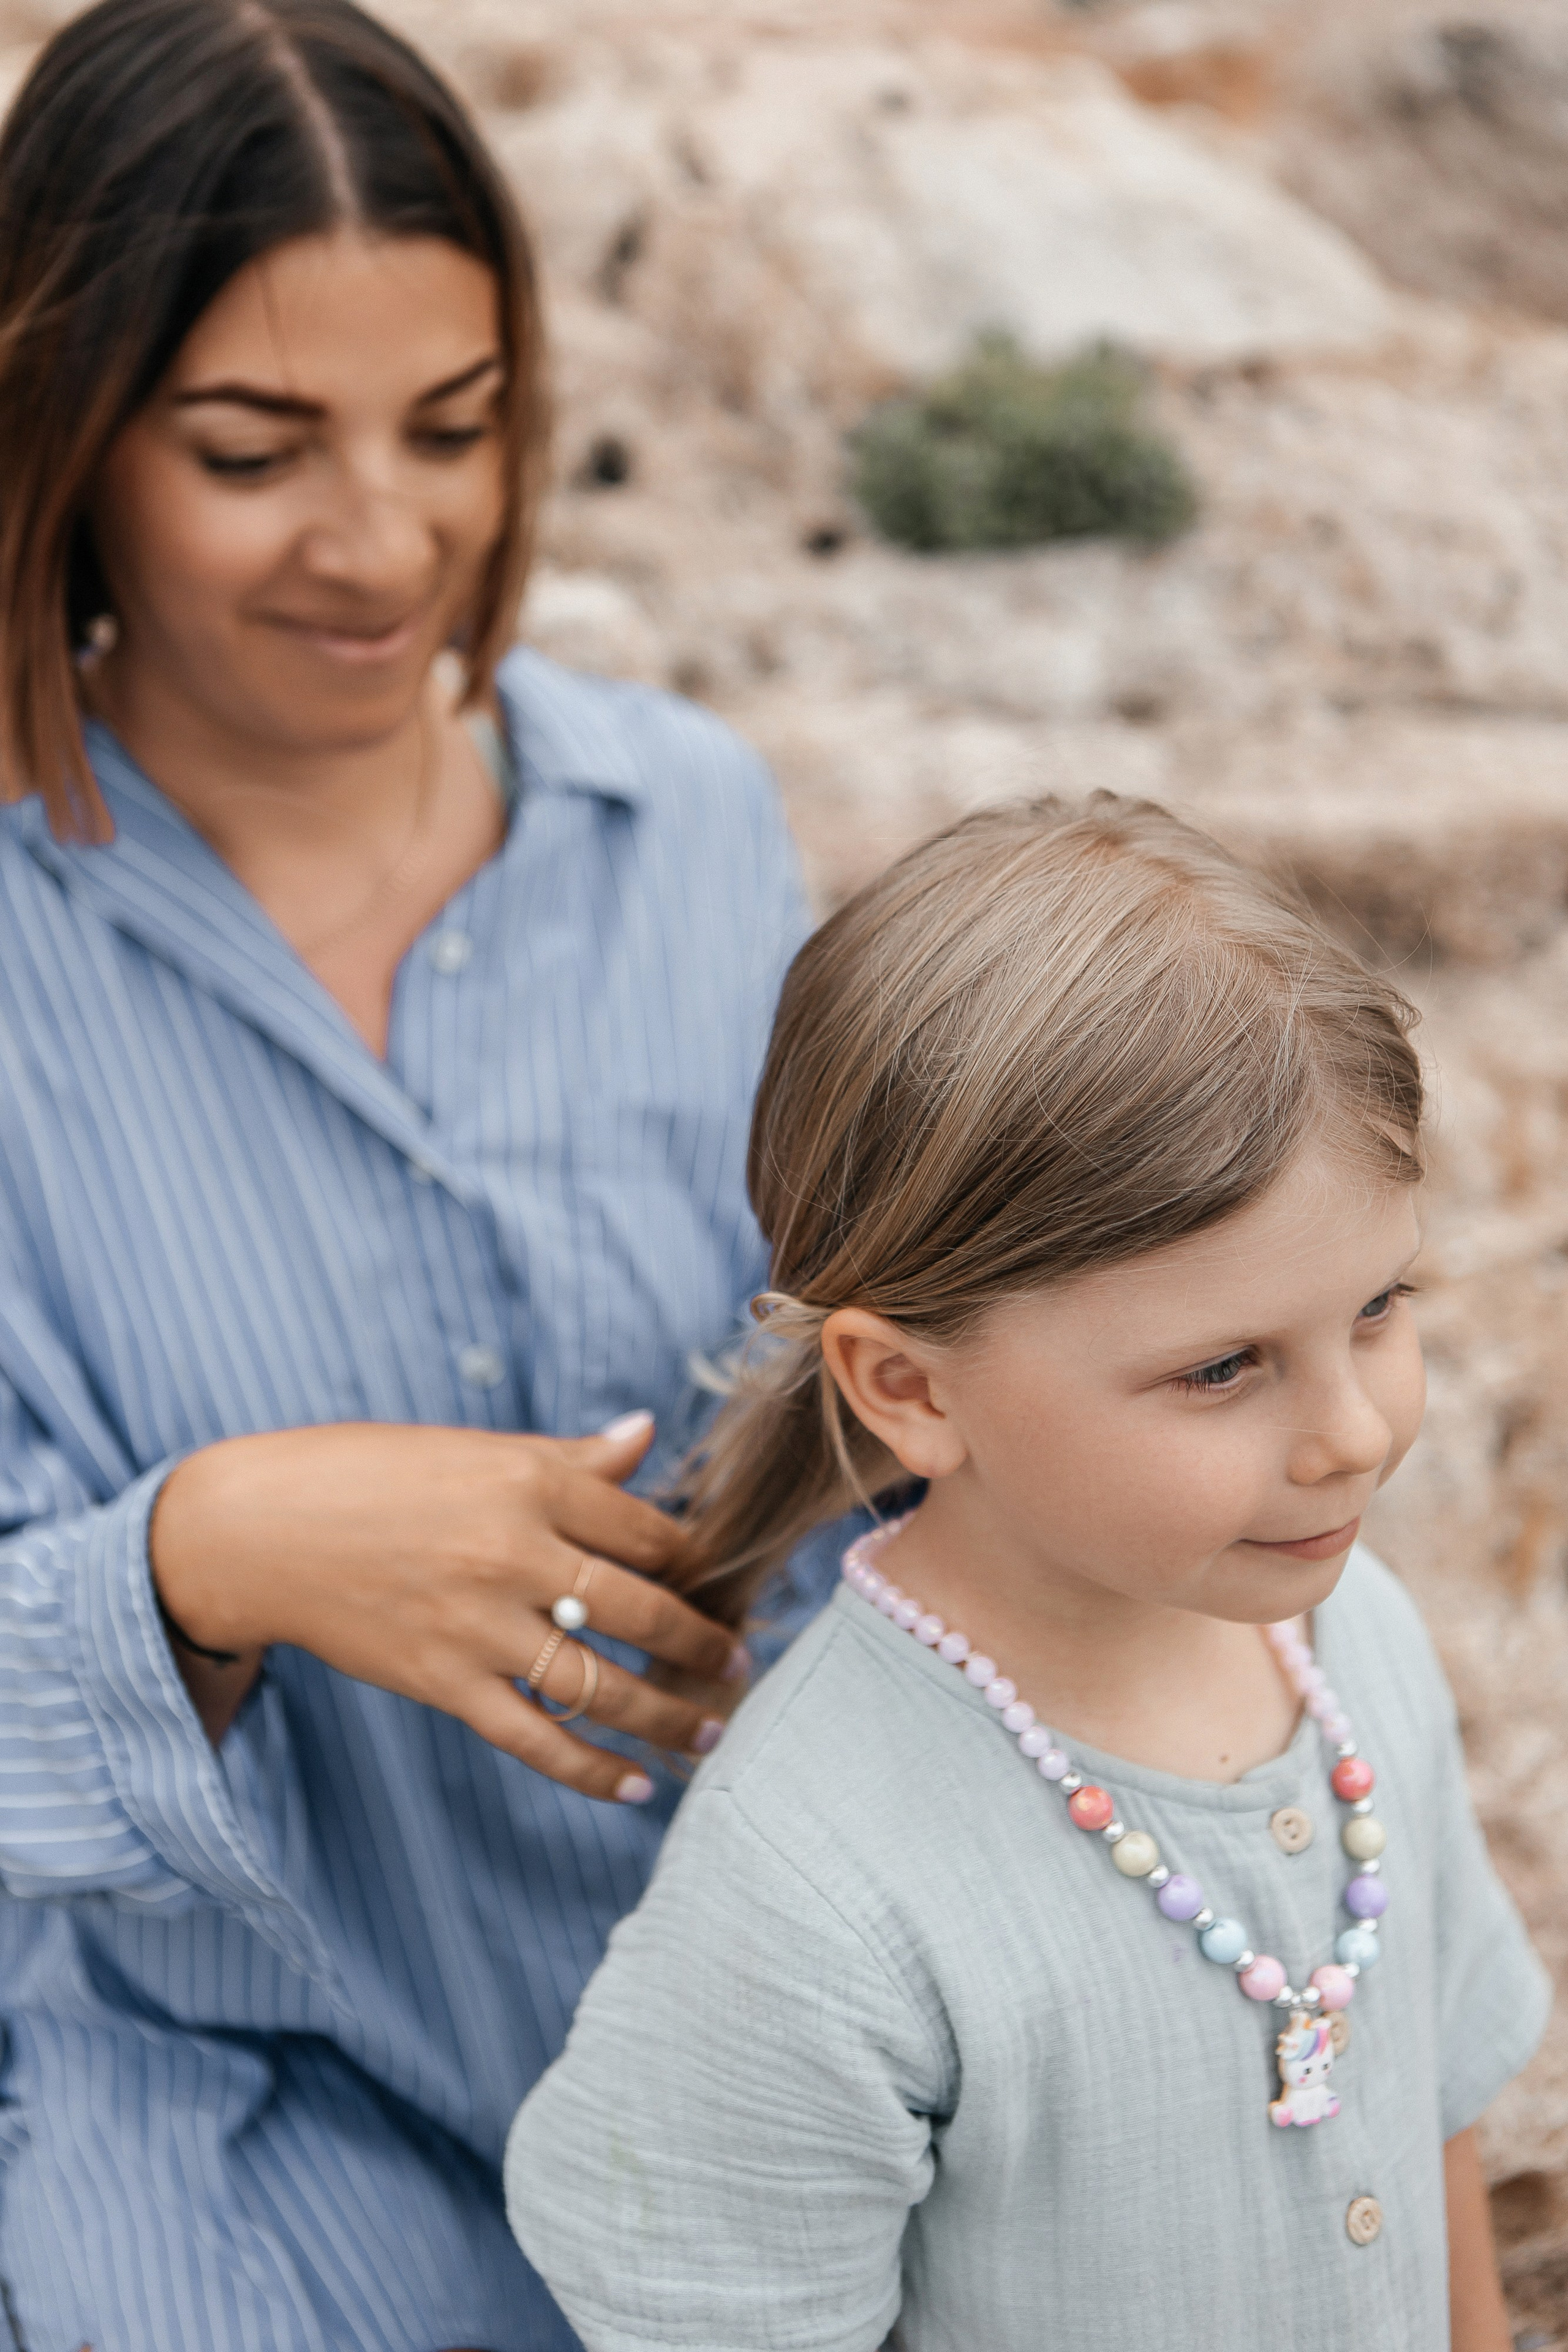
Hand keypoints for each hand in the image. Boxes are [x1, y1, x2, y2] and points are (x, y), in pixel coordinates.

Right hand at [150, 1414, 746, 1801]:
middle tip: (743, 1667)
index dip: (699, 1564)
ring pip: (600, 1686)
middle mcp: (516, 1552)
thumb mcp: (478, 1450)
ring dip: (668, 1718)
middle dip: (704, 1646)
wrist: (261, 1529)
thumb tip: (647, 1434)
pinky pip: (534, 1738)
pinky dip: (591, 1771)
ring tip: (712, 1735)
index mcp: (533, 1482)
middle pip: (642, 1611)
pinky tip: (635, 1787)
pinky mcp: (444, 1681)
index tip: (726, 1586)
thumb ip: (571, 1457)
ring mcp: (480, 1625)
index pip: (650, 1532)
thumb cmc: (371, 1474)